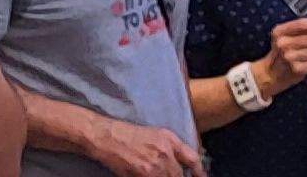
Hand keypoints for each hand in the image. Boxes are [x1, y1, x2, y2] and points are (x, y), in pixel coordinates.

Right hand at [85, 118, 209, 176]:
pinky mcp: (143, 174)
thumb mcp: (154, 134)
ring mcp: (155, 165)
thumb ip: (171, 148)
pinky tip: (146, 176)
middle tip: (169, 175)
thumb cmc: (127, 135)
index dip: (199, 172)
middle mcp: (165, 152)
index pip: (192, 159)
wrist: (107, 137)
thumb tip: (181, 164)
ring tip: (154, 174)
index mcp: (169, 140)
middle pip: (179, 175)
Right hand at [257, 16, 306, 92]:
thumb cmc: (284, 51)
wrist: (272, 72)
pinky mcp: (296, 69)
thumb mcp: (288, 35)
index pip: (301, 24)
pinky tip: (306, 63)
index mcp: (279, 31)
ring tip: (306, 55)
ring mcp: (288, 57)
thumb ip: (305, 25)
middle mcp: (282, 43)